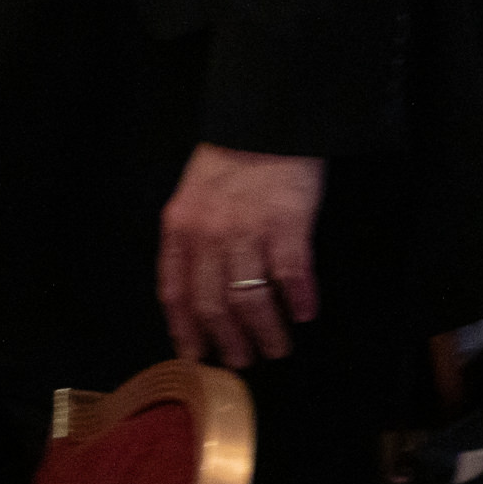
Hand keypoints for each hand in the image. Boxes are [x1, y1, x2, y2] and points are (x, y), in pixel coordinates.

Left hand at [159, 145, 322, 368]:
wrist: (266, 123)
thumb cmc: (232, 161)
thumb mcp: (193, 198)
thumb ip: (192, 240)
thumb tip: (200, 290)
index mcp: (181, 230)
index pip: (177, 293)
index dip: (185, 329)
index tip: (196, 354)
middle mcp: (209, 236)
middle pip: (213, 304)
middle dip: (229, 340)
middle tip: (244, 361)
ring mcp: (248, 231)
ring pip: (249, 298)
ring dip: (265, 330)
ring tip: (278, 347)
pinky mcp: (287, 223)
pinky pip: (292, 273)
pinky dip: (299, 298)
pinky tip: (305, 314)